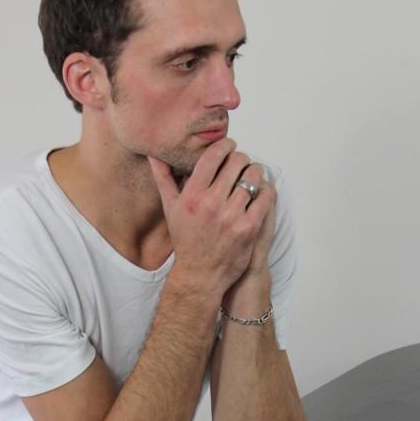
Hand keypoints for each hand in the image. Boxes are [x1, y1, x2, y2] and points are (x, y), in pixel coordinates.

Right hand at [148, 138, 275, 297]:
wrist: (200, 275)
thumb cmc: (186, 240)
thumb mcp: (170, 209)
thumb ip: (164, 179)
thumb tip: (154, 155)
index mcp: (192, 195)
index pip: (213, 156)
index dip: (226, 145)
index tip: (230, 146)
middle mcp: (211, 204)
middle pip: (237, 162)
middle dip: (241, 159)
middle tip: (241, 163)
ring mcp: (231, 216)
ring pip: (254, 177)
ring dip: (255, 173)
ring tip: (252, 176)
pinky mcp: (248, 228)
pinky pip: (265, 197)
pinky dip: (266, 190)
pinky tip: (260, 192)